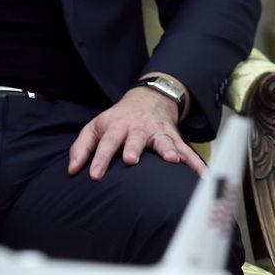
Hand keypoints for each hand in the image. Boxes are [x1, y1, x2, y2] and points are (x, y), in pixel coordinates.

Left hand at [67, 76, 205, 179]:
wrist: (148, 99)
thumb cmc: (117, 120)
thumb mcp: (95, 127)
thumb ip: (81, 148)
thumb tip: (73, 170)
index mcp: (117, 125)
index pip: (107, 142)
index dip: (100, 158)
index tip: (94, 175)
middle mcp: (139, 128)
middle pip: (136, 138)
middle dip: (134, 148)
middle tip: (132, 160)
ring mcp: (158, 132)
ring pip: (164, 141)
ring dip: (168, 150)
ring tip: (172, 161)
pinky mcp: (173, 138)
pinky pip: (186, 151)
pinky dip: (195, 162)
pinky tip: (202, 175)